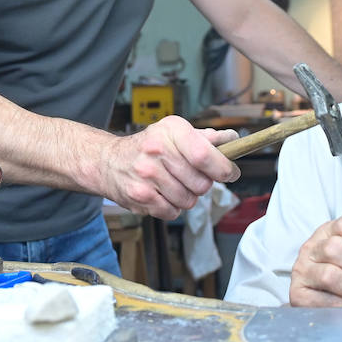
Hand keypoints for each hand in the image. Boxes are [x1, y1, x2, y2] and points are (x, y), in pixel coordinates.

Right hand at [100, 116, 239, 218]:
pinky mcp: (140, 196)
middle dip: (203, 184)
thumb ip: (205, 138)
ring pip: (189, 200)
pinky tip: (162, 194)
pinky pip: (173, 212)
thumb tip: (233, 139)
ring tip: (173, 184)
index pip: (205, 155)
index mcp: (171, 130)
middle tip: (190, 176)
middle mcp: (157, 150)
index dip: (224, 168)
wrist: (109, 162)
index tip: (230, 173)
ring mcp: (147, 175)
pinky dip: (172, 207)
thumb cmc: (148, 147)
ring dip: (187, 196)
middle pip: (202, 183)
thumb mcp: (174, 132)